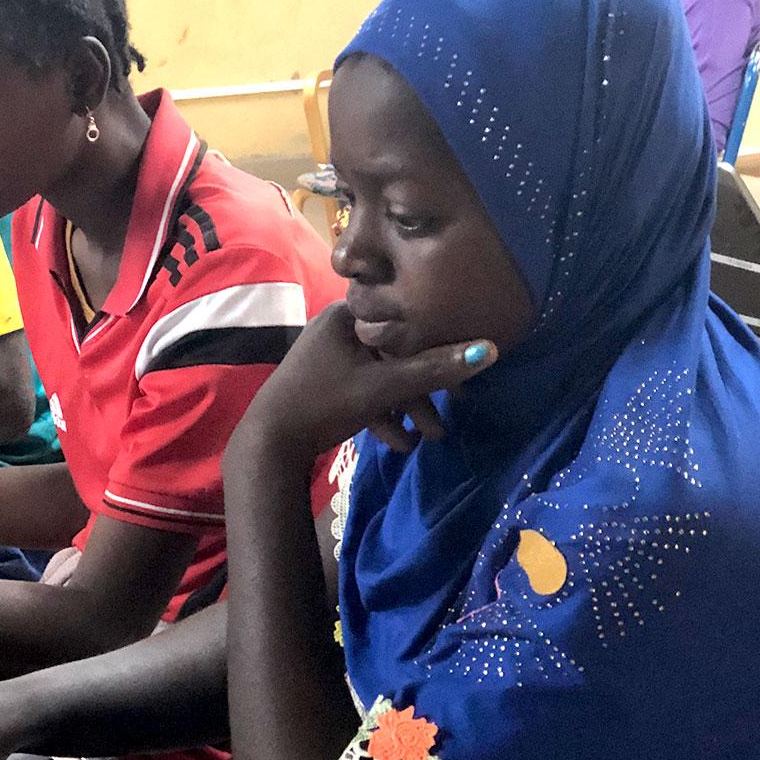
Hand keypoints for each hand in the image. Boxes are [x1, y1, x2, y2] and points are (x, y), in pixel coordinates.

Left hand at [239, 302, 496, 458]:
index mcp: (346, 315)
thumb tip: (489, 350)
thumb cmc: (325, 402)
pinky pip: (363, 392)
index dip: (436, 343)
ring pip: (381, 376)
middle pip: (395, 352)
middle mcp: (337, 329)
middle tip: (454, 410)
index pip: (403, 319)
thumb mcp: (384, 386)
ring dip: (407, 407)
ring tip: (431, 437)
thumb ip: (434, 370)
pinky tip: (400, 444)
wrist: (270, 444)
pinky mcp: (326, 385)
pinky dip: (383, 413)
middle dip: (424, 388)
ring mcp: (329, 358)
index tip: (463, 368)